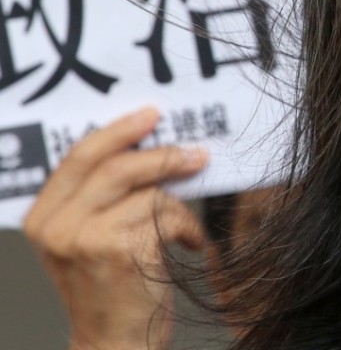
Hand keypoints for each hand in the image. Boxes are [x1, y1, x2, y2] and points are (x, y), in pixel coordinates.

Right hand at [23, 108, 208, 349]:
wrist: (114, 343)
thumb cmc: (110, 287)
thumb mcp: (89, 238)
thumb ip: (102, 197)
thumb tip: (150, 147)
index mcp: (44, 215)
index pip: (80, 156)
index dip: (118, 131)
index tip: (151, 115)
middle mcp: (58, 226)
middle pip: (116, 166)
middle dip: (162, 155)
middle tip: (196, 154)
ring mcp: (87, 239)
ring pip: (148, 192)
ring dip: (179, 206)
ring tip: (187, 226)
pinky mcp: (121, 252)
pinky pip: (167, 217)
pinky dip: (187, 228)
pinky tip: (191, 245)